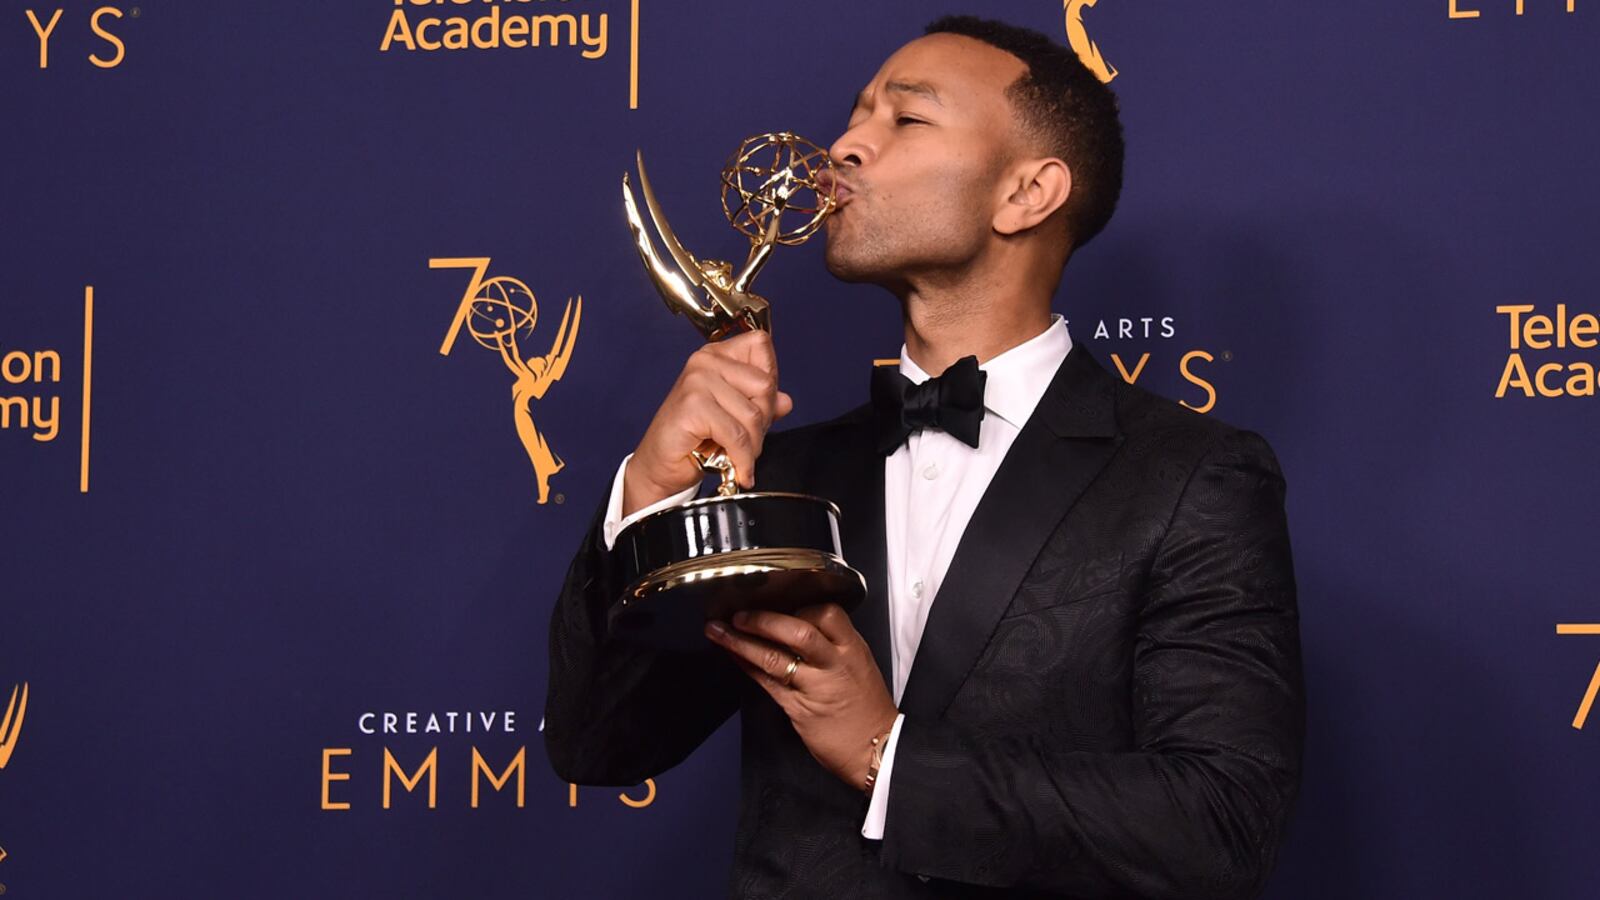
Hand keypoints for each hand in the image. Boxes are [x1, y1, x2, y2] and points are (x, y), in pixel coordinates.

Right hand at [622, 330, 793, 515]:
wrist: (660, 466)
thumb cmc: (693, 439)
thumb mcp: (735, 417)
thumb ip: (760, 405)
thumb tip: (786, 401)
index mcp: (716, 356)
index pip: (760, 345)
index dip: (770, 379)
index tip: (761, 407)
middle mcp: (705, 362)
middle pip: (764, 384)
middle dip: (763, 421)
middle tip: (749, 442)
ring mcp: (697, 381)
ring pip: (753, 414)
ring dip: (752, 445)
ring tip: (740, 456)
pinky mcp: (692, 405)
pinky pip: (736, 434)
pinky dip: (742, 458)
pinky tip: (738, 468)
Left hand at [706, 604, 898, 789]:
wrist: (877, 750)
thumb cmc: (867, 709)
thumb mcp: (859, 666)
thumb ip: (832, 645)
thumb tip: (796, 625)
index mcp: (852, 649)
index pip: (826, 614)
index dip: (799, 605)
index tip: (778, 603)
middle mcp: (834, 664)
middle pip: (797, 632)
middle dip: (764, 620)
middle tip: (740, 614)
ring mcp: (815, 687)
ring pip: (774, 657)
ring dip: (741, 642)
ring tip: (719, 631)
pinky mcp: (799, 709)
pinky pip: (767, 682)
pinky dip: (746, 666)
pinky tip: (732, 655)